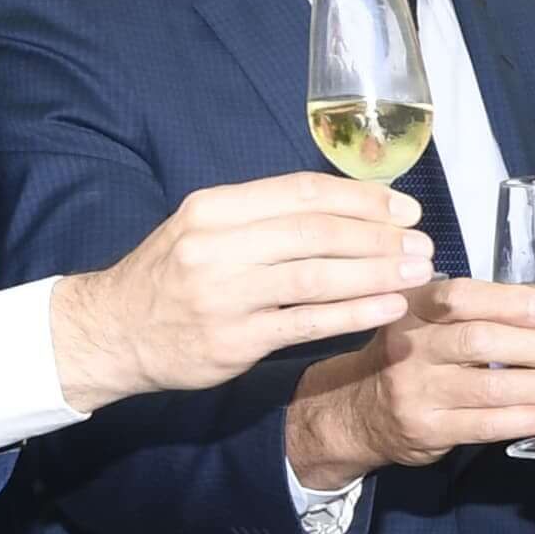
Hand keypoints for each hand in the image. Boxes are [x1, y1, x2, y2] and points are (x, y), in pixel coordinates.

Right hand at [47, 174, 433, 405]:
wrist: (110, 331)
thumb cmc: (172, 276)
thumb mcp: (204, 228)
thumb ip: (266, 215)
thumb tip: (350, 207)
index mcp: (214, 208)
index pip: (302, 192)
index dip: (362, 198)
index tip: (405, 207)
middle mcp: (217, 247)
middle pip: (317, 232)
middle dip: (380, 236)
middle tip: (423, 243)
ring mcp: (224, 295)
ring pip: (317, 277)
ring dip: (377, 273)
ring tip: (418, 273)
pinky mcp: (234, 341)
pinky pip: (307, 324)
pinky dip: (354, 313)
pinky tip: (390, 307)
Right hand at [283, 281, 534, 484]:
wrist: (357, 411)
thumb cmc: (411, 358)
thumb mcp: (425, 323)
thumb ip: (473, 313)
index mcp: (413, 308)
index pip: (459, 297)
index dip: (507, 302)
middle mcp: (410, 347)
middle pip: (479, 342)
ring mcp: (416, 390)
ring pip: (489, 387)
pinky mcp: (427, 428)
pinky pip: (486, 425)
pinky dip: (528, 418)